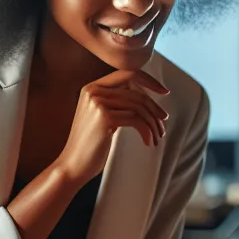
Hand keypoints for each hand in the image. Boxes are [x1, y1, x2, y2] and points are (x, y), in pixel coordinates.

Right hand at [51, 69, 169, 184]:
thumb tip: (148, 100)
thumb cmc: (92, 145)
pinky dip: (147, 131)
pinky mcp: (104, 117)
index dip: (149, 81)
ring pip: (139, 106)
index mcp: (92, 87)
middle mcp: (93, 90)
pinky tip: (148, 142)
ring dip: (153, 122)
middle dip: (154, 109)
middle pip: (136, 93)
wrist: (74, 165)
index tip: (164, 92)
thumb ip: (118, 104)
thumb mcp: (104, 118)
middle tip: (163, 122)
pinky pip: (136, 119)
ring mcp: (97, 102)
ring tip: (157, 136)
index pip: (127, 73)